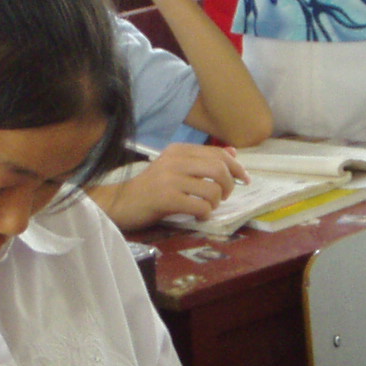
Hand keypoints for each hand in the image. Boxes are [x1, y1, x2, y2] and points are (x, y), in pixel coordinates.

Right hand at [106, 144, 245, 230]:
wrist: (121, 202)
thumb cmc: (150, 187)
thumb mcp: (175, 167)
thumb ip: (201, 160)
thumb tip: (233, 153)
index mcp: (178, 150)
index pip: (217, 153)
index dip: (236, 167)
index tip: (244, 179)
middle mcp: (175, 160)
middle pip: (219, 169)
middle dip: (229, 186)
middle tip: (223, 197)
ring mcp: (170, 179)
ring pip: (212, 189)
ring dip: (215, 203)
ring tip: (206, 207)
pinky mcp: (166, 199)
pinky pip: (200, 206)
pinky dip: (205, 214)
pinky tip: (197, 216)